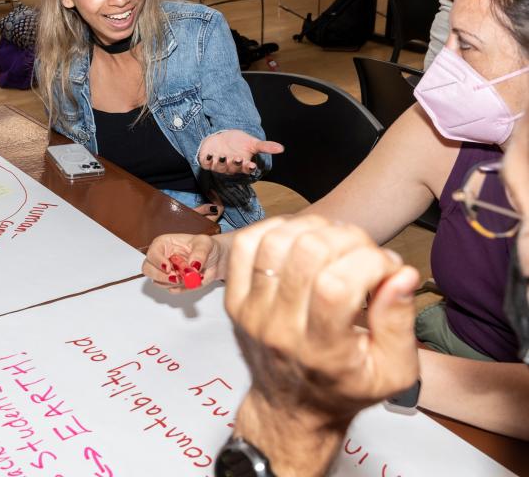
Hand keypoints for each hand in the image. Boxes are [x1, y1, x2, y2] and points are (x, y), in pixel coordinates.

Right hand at [142, 233, 227, 291]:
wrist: (216, 259)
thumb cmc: (206, 247)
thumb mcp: (205, 244)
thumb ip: (199, 253)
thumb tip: (193, 265)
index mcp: (163, 244)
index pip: (152, 253)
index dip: (157, 261)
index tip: (168, 267)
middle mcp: (161, 258)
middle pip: (148, 269)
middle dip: (161, 276)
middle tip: (177, 278)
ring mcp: (165, 273)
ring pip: (158, 282)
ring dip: (174, 283)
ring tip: (190, 276)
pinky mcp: (173, 284)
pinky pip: (172, 290)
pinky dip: (183, 288)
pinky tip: (192, 281)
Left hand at [198, 130, 283, 173]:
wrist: (222, 137)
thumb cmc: (238, 142)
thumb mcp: (252, 143)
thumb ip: (265, 147)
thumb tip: (282, 148)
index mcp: (242, 164)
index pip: (246, 169)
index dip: (248, 168)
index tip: (251, 165)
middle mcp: (230, 166)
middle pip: (233, 168)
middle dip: (235, 164)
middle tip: (237, 158)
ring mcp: (218, 165)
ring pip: (219, 168)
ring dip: (220, 163)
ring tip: (222, 156)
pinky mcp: (207, 162)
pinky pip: (206, 164)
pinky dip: (207, 161)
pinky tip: (210, 155)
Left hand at [226, 215, 419, 426]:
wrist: (292, 408)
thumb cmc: (344, 388)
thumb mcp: (392, 371)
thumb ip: (401, 323)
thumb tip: (403, 274)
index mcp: (322, 351)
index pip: (336, 286)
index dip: (369, 262)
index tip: (388, 268)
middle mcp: (280, 329)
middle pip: (306, 254)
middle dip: (347, 239)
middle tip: (363, 252)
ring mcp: (252, 311)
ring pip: (276, 242)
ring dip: (313, 229)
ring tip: (336, 242)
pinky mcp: (235, 299)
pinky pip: (246, 245)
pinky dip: (276, 229)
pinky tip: (301, 238)